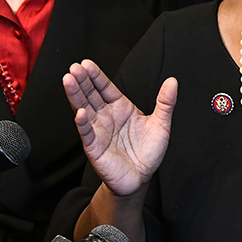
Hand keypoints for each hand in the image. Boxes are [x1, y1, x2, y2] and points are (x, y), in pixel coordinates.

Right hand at [63, 60, 176, 196]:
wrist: (141, 178)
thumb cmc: (148, 151)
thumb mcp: (161, 124)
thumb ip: (165, 102)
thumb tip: (173, 81)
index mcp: (120, 107)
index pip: (105, 87)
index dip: (96, 76)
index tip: (86, 63)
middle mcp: (106, 116)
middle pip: (91, 95)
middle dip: (82, 81)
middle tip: (74, 67)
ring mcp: (98, 130)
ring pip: (84, 109)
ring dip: (76, 96)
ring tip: (68, 81)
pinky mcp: (95, 147)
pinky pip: (87, 133)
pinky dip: (83, 123)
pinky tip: (80, 113)